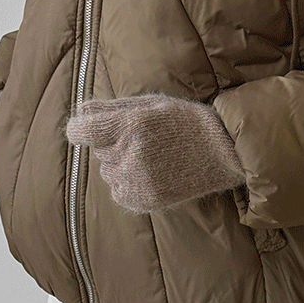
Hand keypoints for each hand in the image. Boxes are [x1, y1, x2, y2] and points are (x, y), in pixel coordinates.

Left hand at [64, 92, 245, 214]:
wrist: (223, 150)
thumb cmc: (186, 121)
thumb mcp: (152, 103)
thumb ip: (113, 107)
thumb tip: (80, 110)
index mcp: (131, 123)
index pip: (80, 130)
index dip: (80, 129)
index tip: (86, 129)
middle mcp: (132, 151)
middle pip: (98, 152)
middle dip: (113, 145)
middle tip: (144, 140)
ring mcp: (139, 178)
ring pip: (108, 173)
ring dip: (122, 165)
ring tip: (153, 158)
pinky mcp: (147, 199)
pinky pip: (118, 193)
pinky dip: (129, 185)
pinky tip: (151, 175)